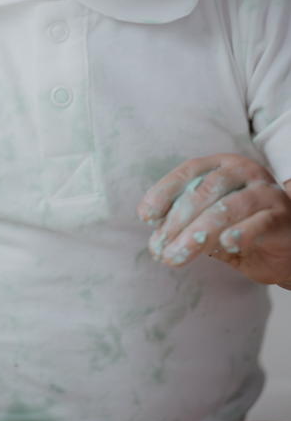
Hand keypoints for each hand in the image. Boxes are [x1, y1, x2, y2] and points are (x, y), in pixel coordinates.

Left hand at [137, 154, 290, 285]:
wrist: (289, 246)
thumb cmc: (245, 228)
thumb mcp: (212, 223)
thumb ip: (188, 224)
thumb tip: (156, 238)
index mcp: (222, 165)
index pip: (188, 171)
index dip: (165, 191)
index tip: (145, 215)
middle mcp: (243, 171)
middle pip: (204, 190)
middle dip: (177, 222)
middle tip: (160, 250)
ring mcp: (265, 192)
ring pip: (228, 207)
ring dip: (198, 233)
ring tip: (179, 255)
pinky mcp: (282, 216)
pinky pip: (260, 223)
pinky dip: (242, 232)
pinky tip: (226, 244)